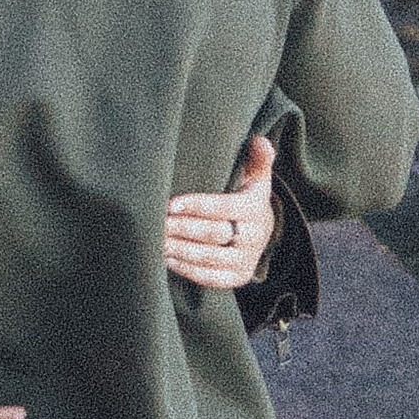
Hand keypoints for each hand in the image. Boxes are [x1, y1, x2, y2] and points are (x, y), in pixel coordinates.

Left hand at [164, 133, 277, 290]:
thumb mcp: (256, 178)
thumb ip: (258, 159)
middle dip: (181, 228)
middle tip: (156, 223)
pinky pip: (210, 277)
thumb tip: (259, 140)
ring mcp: (246, 259)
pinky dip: (187, 269)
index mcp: (256, 208)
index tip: (170, 205)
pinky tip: (168, 259)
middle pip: (213, 233)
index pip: (223, 207)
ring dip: (179, 249)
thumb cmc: (247, 198)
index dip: (196, 206)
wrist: (262, 232)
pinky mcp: (238, 277)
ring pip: (208, 257)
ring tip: (156, 240)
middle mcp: (254, 236)